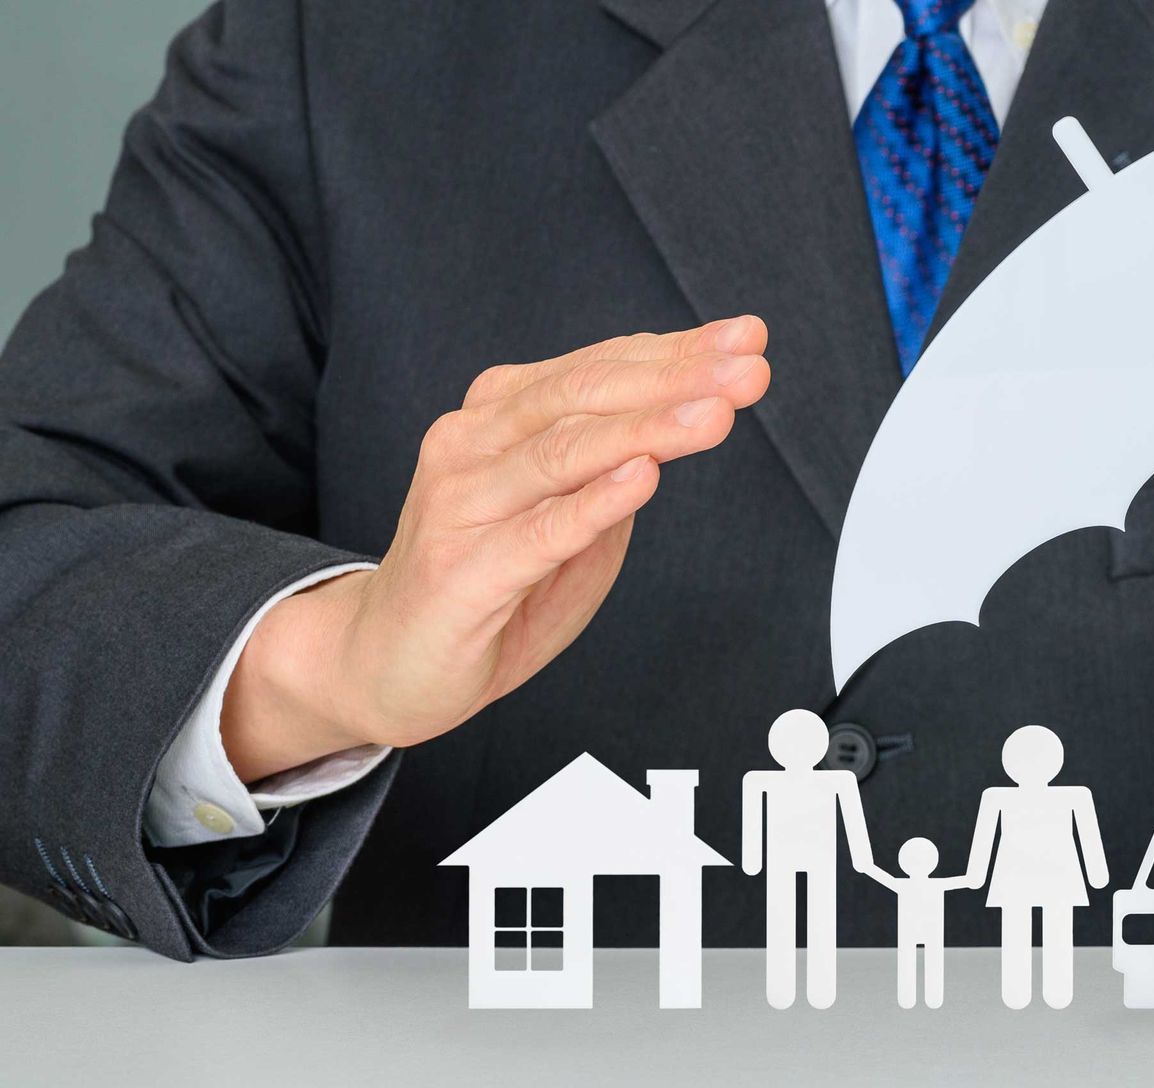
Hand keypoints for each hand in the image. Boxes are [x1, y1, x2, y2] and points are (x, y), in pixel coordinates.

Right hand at [222, 317, 770, 779]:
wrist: (385, 661)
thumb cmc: (485, 585)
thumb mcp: (570, 520)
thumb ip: (616, 471)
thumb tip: (687, 418)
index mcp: (503, 416)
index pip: (600, 368)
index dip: (677, 351)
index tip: (746, 339)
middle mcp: (476, 442)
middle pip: (587, 394)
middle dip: (677, 377)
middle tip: (747, 366)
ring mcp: (462, 502)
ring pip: (566, 451)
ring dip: (648, 427)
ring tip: (714, 413)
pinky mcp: (460, 568)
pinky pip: (538, 530)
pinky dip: (593, 502)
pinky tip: (642, 476)